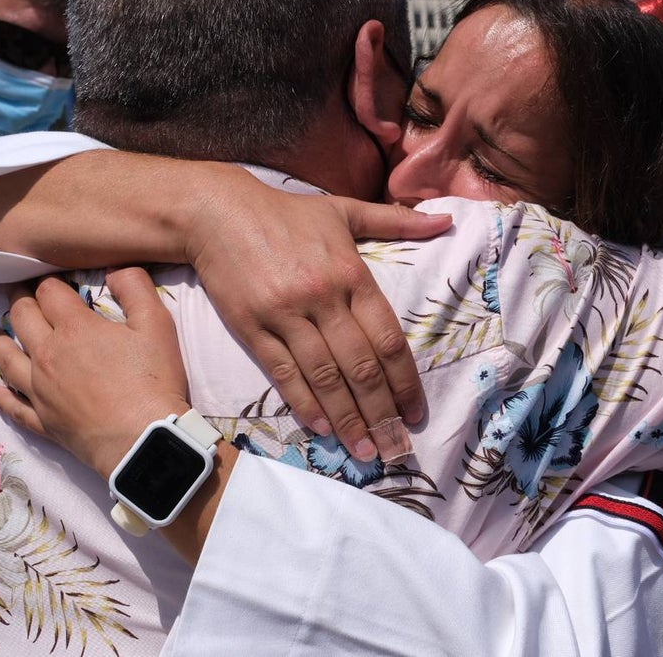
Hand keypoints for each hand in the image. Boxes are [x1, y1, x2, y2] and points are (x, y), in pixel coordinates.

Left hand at [0, 268, 190, 479]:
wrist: (143, 439)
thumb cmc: (154, 380)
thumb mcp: (158, 325)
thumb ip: (136, 289)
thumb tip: (116, 267)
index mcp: (76, 328)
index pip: (51, 293)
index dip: (50, 282)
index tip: (52, 280)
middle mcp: (48, 354)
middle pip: (23, 319)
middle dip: (19, 301)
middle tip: (17, 294)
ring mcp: (41, 389)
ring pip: (6, 358)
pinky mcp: (43, 419)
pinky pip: (14, 405)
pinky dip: (1, 395)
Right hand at [186, 183, 452, 462]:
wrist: (217, 212)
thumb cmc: (287, 214)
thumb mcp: (345, 211)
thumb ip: (397, 222)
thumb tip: (445, 222)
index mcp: (351, 275)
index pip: (387, 339)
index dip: (405, 381)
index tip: (416, 413)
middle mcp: (323, 298)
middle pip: (360, 367)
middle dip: (381, 413)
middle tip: (396, 449)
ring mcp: (286, 315)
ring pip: (324, 377)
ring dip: (347, 419)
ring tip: (364, 450)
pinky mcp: (252, 327)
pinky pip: (283, 372)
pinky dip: (304, 402)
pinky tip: (321, 428)